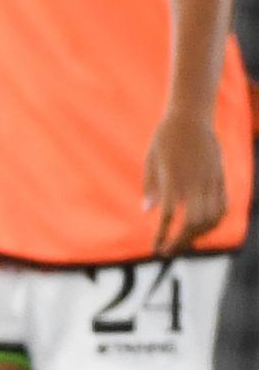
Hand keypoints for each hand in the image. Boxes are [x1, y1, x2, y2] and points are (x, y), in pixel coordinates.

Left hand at [143, 112, 227, 256]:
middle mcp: (193, 183)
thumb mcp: (150, 160)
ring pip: (211, 218)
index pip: (167, 215)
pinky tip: (202, 227)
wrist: (191, 117)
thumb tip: (147, 211)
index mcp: (172, 179)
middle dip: (181, 242)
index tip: (156, 248)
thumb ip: (151, 187)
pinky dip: (214, 221)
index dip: (162, 234)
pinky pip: (222, 207)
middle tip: (168, 251)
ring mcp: (210, 182)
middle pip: (192, 223)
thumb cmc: (165, 137)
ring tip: (184, 241)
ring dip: (199, 234)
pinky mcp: (220, 179)